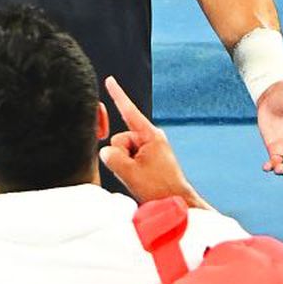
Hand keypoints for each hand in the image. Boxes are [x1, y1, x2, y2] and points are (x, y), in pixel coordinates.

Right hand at [99, 77, 210, 208]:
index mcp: (150, 135)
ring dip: (125, 164)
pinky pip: (128, 159)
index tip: (110, 80)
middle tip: (135, 172)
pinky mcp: (148, 159)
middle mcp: (150, 139)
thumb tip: (106, 152)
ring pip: (122, 151)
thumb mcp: (129, 172)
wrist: (176, 203)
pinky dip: (129, 168)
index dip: (118, 94)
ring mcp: (149, 149)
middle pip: (120, 139)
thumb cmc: (159, 188)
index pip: (129, 110)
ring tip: (140, 177)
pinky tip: (139, 178)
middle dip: (120, 154)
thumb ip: (111, 157)